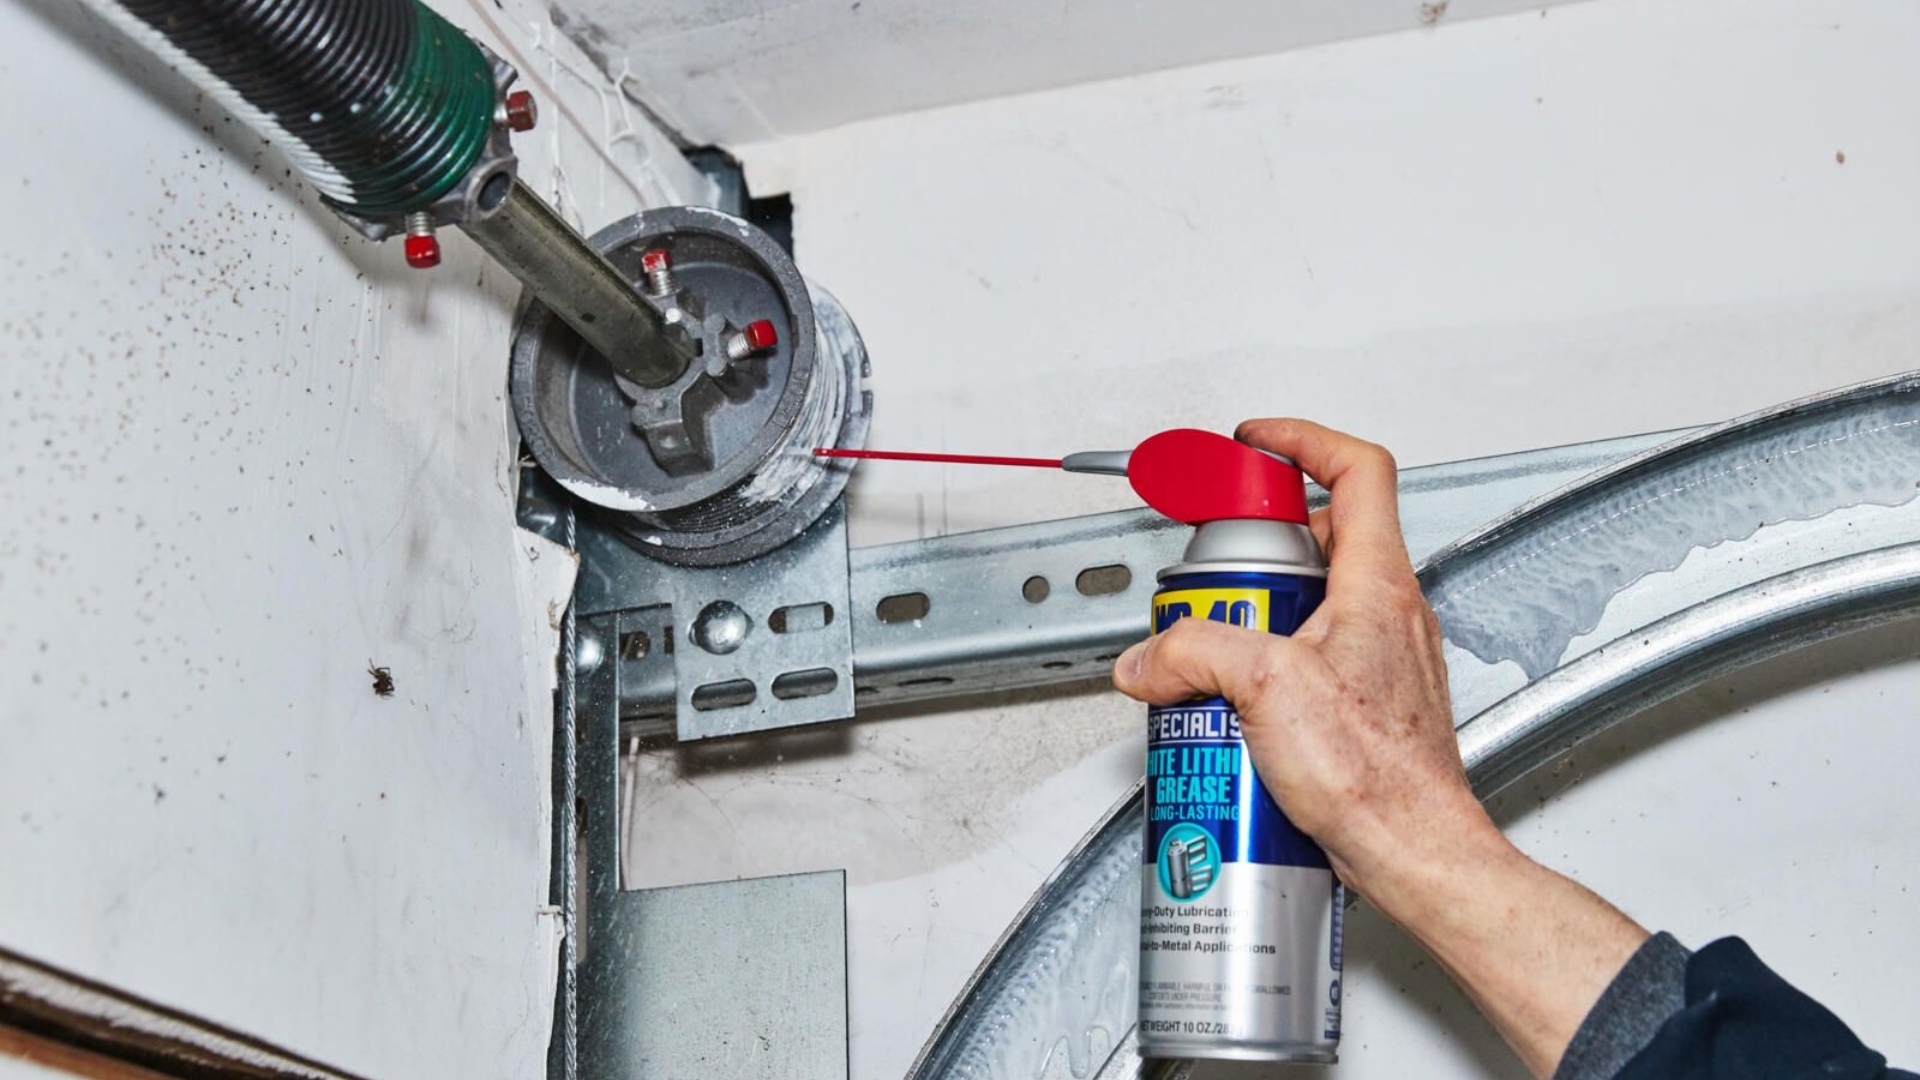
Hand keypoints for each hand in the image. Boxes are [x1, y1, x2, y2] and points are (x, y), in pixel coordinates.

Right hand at [1112, 418, 1647, 1077]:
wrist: (1414, 850)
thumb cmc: (1377, 776)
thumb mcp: (1265, 688)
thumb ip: (1194, 653)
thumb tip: (1149, 655)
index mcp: (1377, 583)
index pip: (1356, 469)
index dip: (1301, 441)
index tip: (1253, 445)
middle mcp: (1388, 613)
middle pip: (1319, 538)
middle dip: (1252, 550)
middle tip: (1212, 577)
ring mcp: (1380, 658)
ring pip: (1309, 602)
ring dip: (1254, 614)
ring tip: (1213, 651)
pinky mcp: (1365, 703)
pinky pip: (1309, 658)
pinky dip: (1266, 666)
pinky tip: (1234, 706)